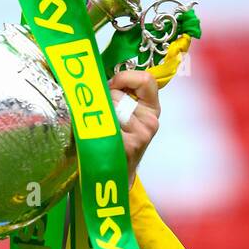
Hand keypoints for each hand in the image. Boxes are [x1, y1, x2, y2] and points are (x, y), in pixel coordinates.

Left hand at [108, 69, 160, 187]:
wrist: (114, 173)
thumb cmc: (115, 140)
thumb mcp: (125, 113)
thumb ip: (121, 93)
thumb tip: (99, 76)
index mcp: (152, 108)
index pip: (147, 80)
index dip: (125, 77)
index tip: (112, 85)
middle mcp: (151, 120)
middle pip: (120, 93)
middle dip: (106, 99)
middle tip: (103, 115)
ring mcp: (142, 134)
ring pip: (111, 107)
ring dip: (100, 113)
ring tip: (102, 129)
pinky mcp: (129, 145)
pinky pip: (105, 123)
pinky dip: (96, 127)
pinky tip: (100, 138)